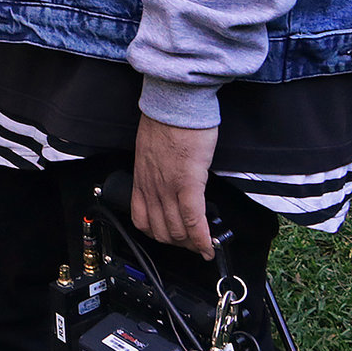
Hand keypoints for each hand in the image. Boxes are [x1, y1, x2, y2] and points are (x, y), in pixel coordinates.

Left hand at [130, 112, 220, 258]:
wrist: (174, 104)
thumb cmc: (167, 121)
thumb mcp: (151, 149)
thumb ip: (156, 168)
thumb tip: (168, 178)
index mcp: (142, 179)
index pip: (142, 219)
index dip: (158, 235)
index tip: (172, 239)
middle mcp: (152, 187)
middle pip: (161, 230)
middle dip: (178, 243)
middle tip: (193, 245)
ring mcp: (168, 187)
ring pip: (176, 229)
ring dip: (191, 244)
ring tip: (203, 246)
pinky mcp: (188, 183)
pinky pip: (193, 219)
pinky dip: (201, 237)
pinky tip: (209, 244)